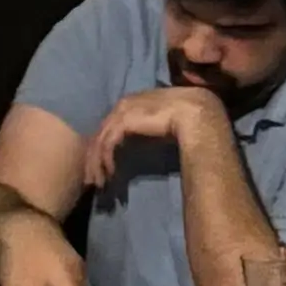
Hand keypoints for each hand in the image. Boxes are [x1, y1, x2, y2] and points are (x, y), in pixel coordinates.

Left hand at [82, 84, 212, 173]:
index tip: (102, 166)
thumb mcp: (158, 126)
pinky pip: (107, 144)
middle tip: (92, 178)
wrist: (193, 113)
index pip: (109, 127)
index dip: (103, 148)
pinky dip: (106, 160)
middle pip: (100, 134)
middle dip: (94, 158)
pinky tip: (110, 172)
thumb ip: (145, 132)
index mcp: (130, 103)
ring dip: (97, 163)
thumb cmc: (184, 119)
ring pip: (100, 140)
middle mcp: (122, 105)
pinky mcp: (123, 122)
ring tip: (99, 182)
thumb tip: (140, 145)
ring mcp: (121, 112)